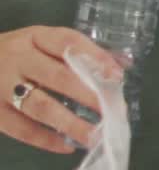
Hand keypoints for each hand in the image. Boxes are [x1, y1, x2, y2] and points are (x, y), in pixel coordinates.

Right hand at [0, 26, 123, 152]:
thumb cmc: (17, 53)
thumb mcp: (41, 42)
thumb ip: (79, 52)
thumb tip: (122, 64)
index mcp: (34, 37)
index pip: (68, 42)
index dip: (94, 58)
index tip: (117, 76)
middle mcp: (18, 59)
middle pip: (57, 76)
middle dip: (88, 94)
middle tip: (112, 110)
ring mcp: (1, 86)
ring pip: (40, 106)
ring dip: (70, 123)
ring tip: (94, 135)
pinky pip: (20, 128)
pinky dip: (44, 139)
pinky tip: (66, 145)